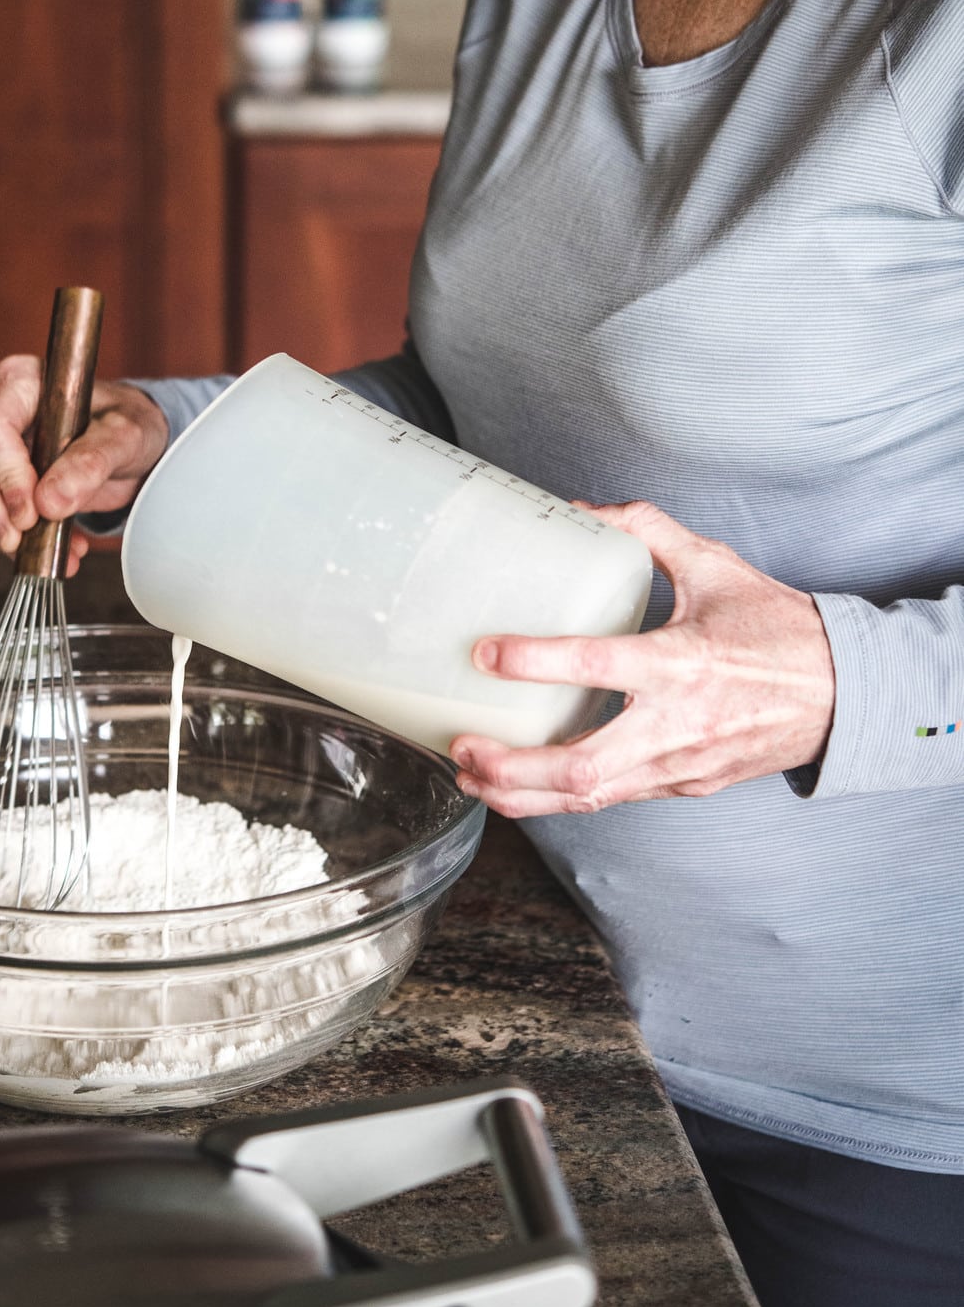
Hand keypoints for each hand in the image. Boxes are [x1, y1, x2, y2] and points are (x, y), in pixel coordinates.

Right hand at [0, 359, 169, 574]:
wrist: (126, 446)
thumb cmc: (123, 424)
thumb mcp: (125, 437)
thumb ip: (91, 462)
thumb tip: (49, 502)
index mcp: (21, 381)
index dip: (7, 474)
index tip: (33, 511)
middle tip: (21, 534)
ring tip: (46, 549)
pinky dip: (10, 537)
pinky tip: (52, 548)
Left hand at [451, 499, 834, 815]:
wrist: (844, 695)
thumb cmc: (778, 630)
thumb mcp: (714, 565)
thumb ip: (646, 530)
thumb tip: (582, 507)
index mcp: (682, 664)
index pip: (597, 668)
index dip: (535, 663)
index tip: (486, 654)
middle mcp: (677, 724)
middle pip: (582, 768)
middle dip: (512, 767)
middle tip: (462, 745)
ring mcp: (680, 764)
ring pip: (591, 798)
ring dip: (524, 794)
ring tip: (473, 777)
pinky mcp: (684, 785)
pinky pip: (615, 798)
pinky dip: (563, 796)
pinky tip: (525, 783)